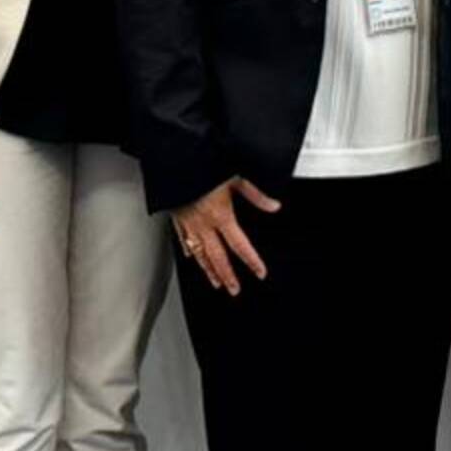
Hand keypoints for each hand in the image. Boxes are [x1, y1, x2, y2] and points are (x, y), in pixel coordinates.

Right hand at [174, 177, 280, 296]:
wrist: (177, 160)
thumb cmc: (203, 165)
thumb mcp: (235, 177)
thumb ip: (256, 194)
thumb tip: (273, 205)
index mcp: (221, 215)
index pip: (240, 245)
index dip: (251, 261)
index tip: (259, 272)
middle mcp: (204, 224)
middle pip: (218, 257)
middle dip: (228, 276)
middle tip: (234, 289)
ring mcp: (189, 223)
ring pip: (200, 253)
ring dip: (209, 270)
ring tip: (215, 282)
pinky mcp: (177, 217)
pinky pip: (183, 239)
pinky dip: (189, 251)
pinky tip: (191, 257)